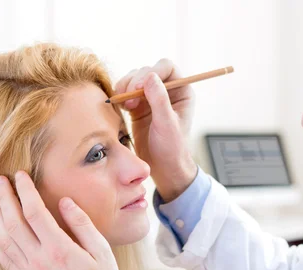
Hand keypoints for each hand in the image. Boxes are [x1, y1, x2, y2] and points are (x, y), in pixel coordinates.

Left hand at [0, 171, 126, 269]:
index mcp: (60, 249)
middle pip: (14, 223)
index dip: (25, 191)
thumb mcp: (101, 249)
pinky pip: (3, 260)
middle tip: (0, 181)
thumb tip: (64, 202)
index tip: (20, 176)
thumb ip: (82, 224)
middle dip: (6, 198)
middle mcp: (39, 260)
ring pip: (5, 240)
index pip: (34, 212)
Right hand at [115, 59, 197, 201]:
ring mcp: (152, 98)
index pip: (167, 68)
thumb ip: (160, 100)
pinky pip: (126, 92)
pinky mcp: (138, 106)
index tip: (139, 87)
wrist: (162, 167)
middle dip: (135, 82)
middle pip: (148, 71)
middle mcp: (168, 91)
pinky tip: (120, 107)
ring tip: (125, 105)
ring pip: (135, 80)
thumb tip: (150, 76)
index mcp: (182, 92)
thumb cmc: (171, 149)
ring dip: (125, 88)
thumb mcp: (167, 125)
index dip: (152, 72)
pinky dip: (120, 96)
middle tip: (129, 100)